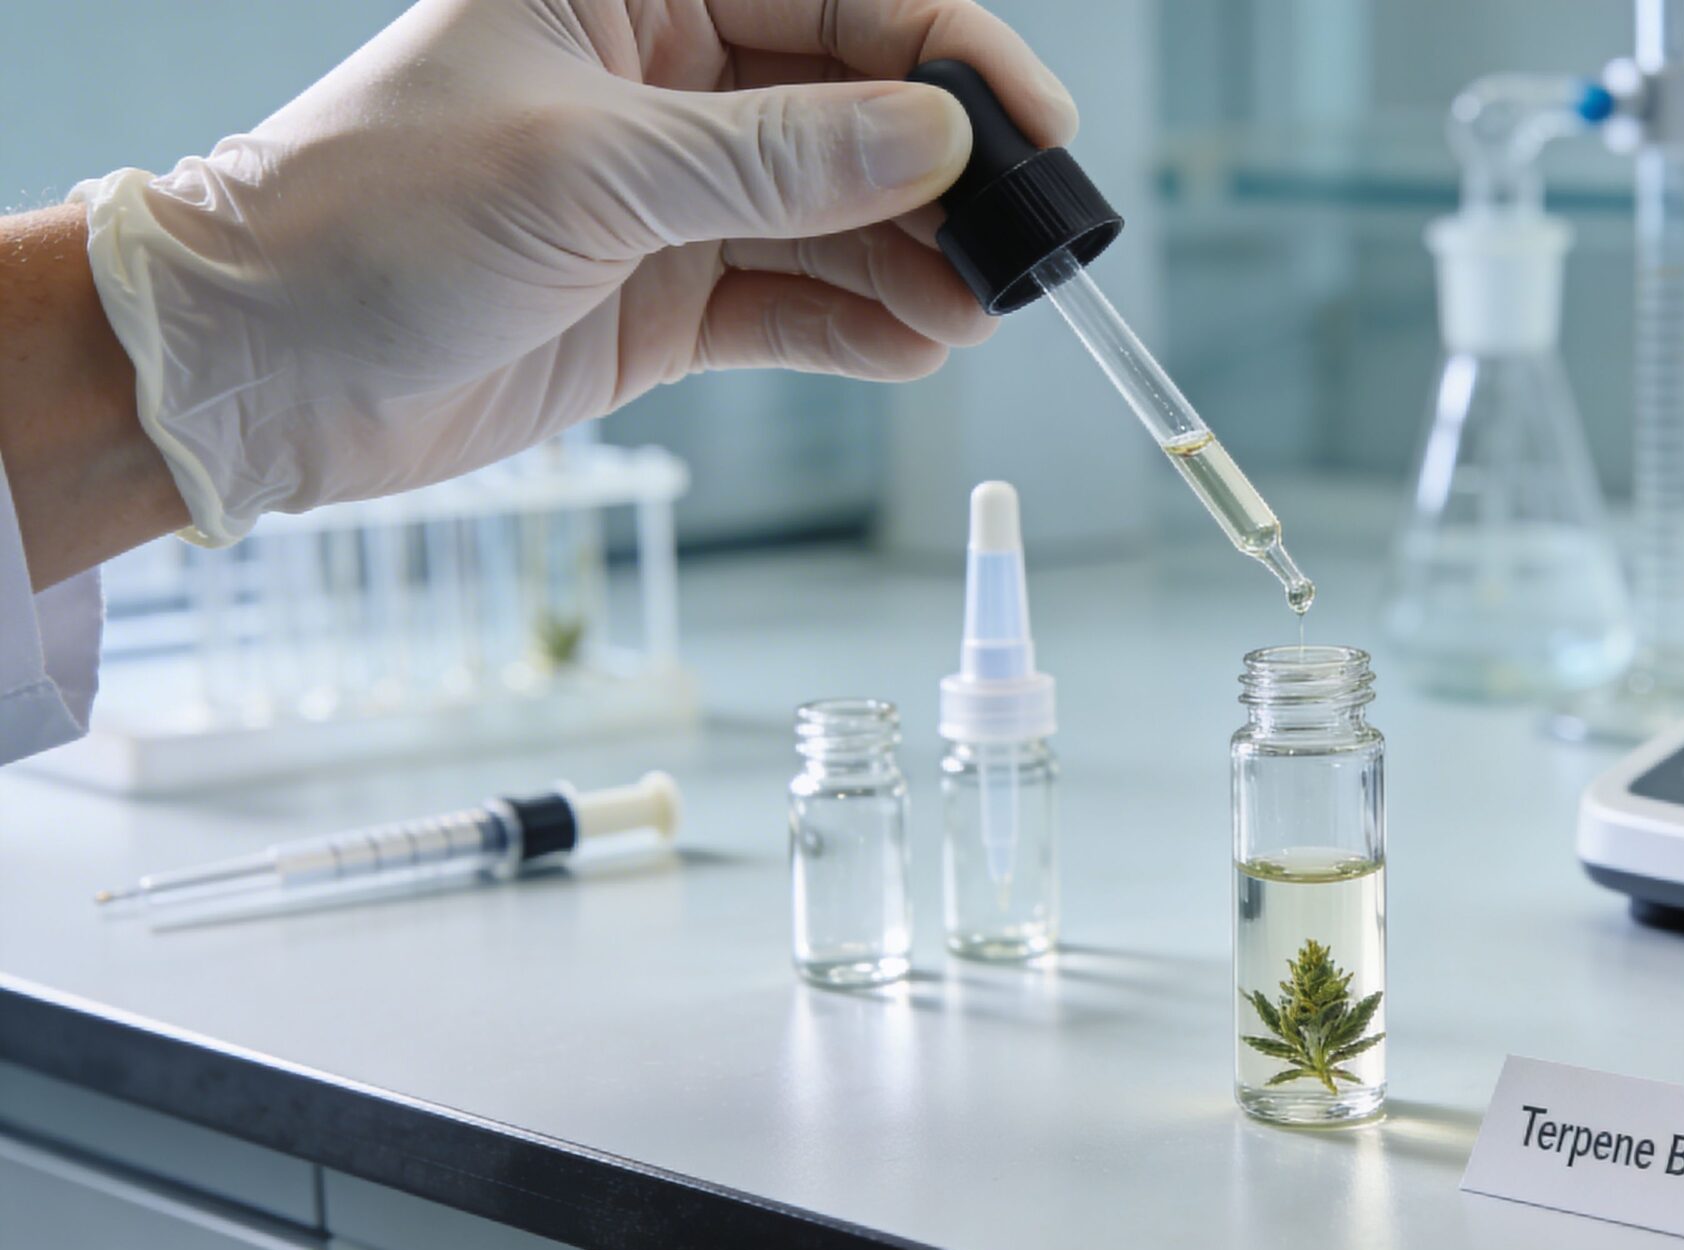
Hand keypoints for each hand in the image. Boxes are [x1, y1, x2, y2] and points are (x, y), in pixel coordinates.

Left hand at [75, 0, 1076, 545]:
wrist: (261, 372)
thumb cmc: (373, 217)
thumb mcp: (591, 170)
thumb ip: (776, 158)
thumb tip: (939, 141)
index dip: (947, 51)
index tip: (1032, 127)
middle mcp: (660, 77)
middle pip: (851, 105)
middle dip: (944, 174)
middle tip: (1028, 242)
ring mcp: (668, 193)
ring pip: (837, 212)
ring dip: (915, 262)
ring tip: (983, 313)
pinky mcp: (664, 296)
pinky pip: (795, 302)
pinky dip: (859, 327)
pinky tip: (920, 348)